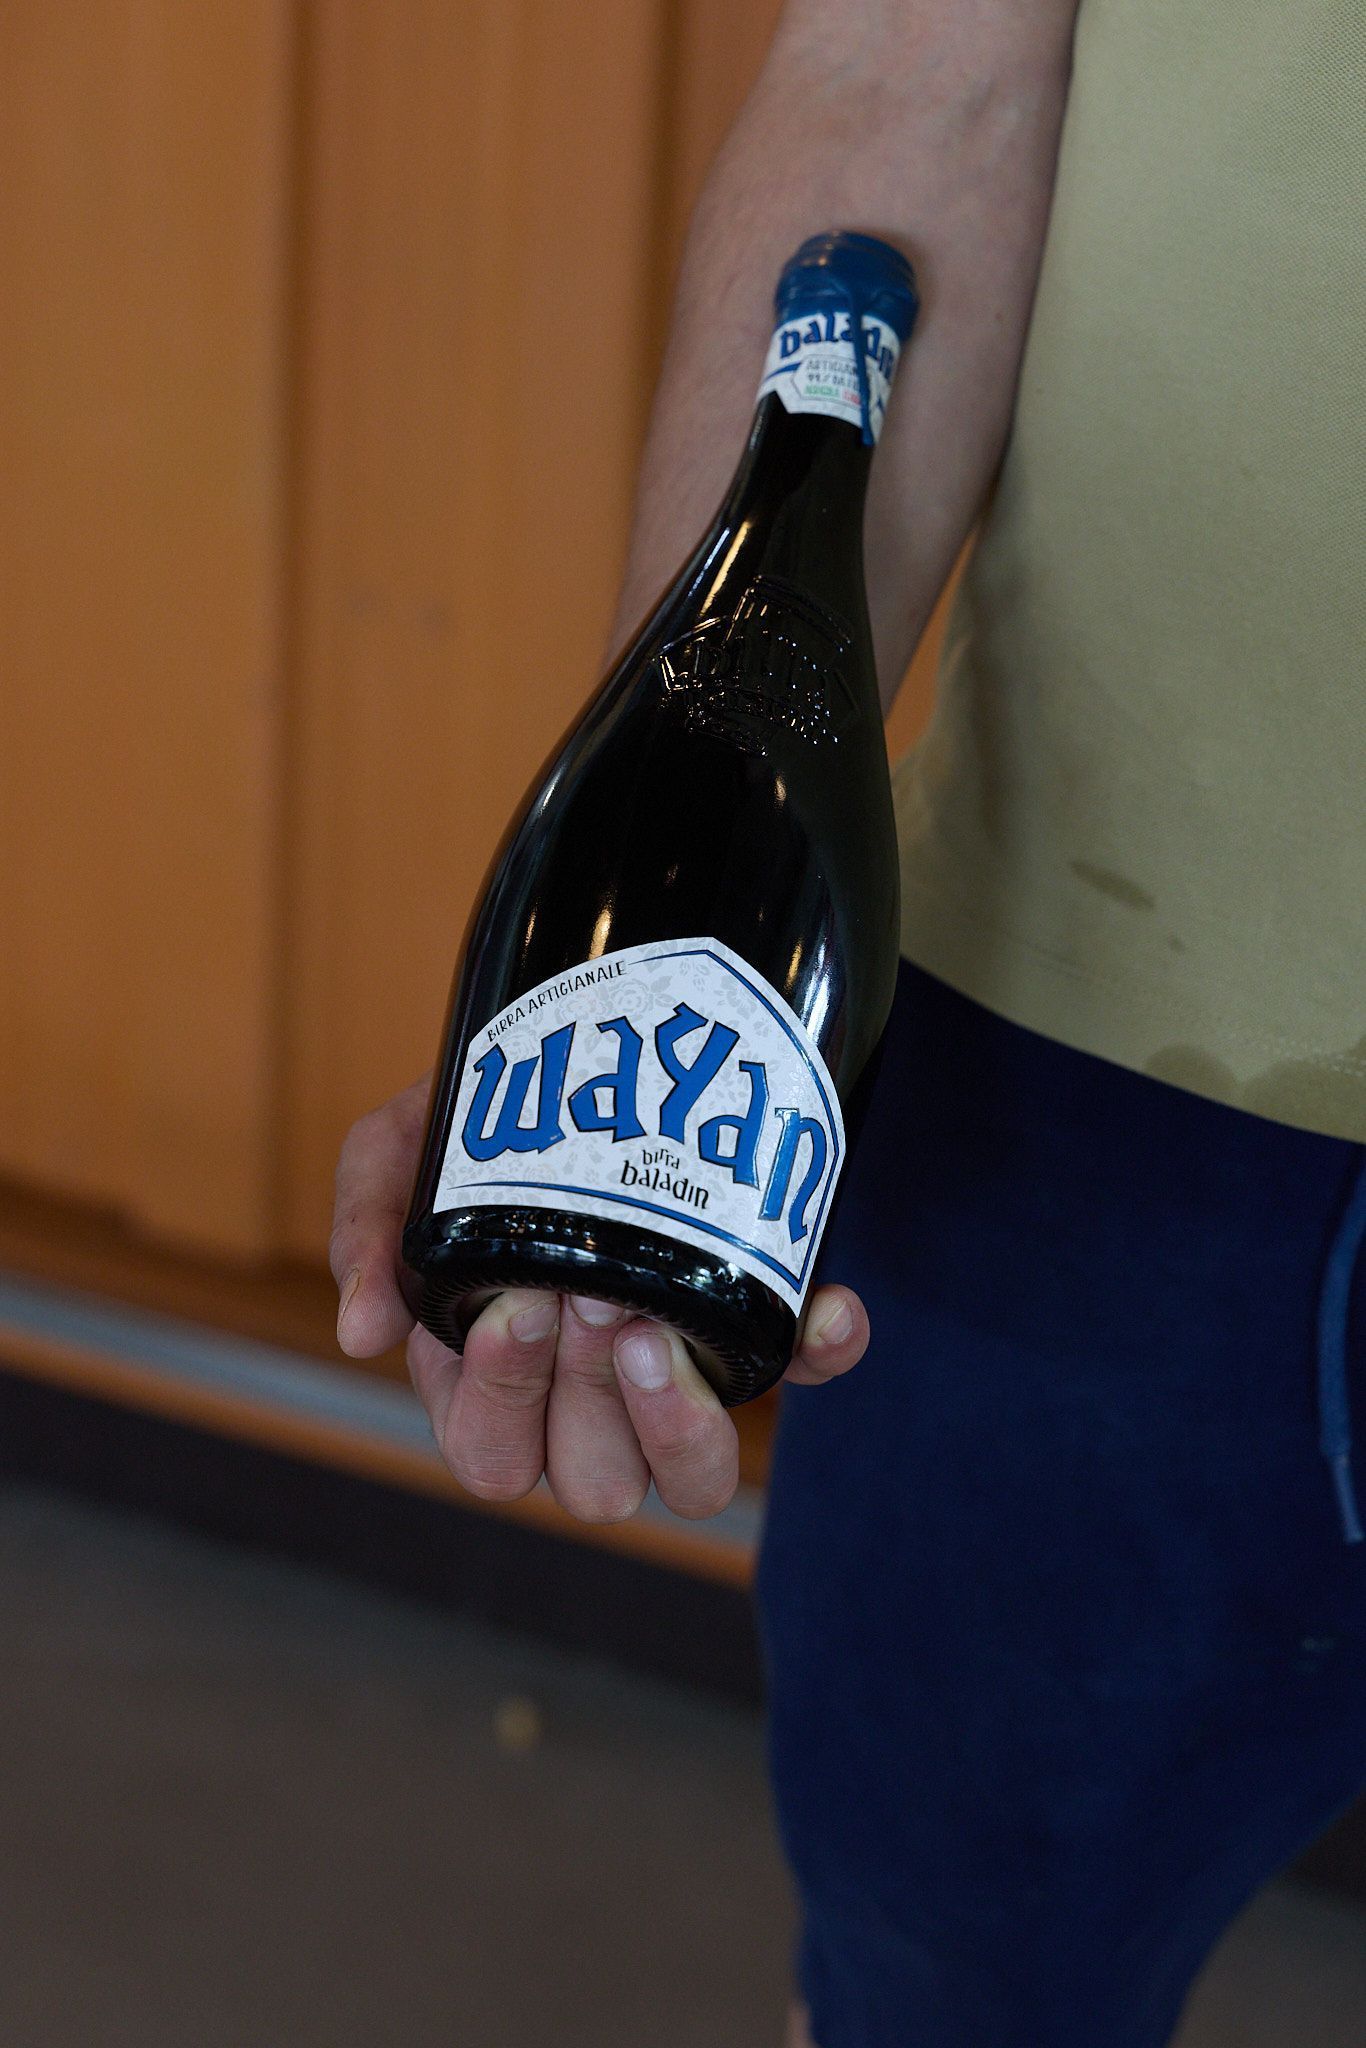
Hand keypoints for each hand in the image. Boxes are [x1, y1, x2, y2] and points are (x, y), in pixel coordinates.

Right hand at [330, 1077, 868, 1522]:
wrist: (577, 1043)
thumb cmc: (478, 1127)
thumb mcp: (398, 1154)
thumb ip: (368, 1229)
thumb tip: (360, 1334)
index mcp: (494, 1384)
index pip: (494, 1458)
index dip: (505, 1403)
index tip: (519, 1304)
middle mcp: (589, 1406)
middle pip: (595, 1484)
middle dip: (588, 1395)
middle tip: (590, 1293)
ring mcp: (679, 1372)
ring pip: (693, 1482)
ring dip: (679, 1418)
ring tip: (656, 1320)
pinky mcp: (759, 1325)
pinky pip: (806, 1369)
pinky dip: (823, 1349)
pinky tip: (823, 1307)